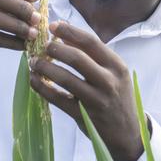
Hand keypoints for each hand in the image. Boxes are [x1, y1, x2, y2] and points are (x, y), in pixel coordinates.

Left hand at [28, 20, 147, 160]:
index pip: (91, 42)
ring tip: (34, 62)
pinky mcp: (82, 115)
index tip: (53, 26)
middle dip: (54, 49)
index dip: (69, 31)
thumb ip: (91, 54)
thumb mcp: (113, 73)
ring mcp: (95, 100)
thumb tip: (62, 34)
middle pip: (76, 58)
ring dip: (44, 67)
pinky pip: (57, 98)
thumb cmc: (117, 96)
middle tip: (42, 46)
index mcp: (116, 66)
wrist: (128, 133)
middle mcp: (108, 81)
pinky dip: (41, 87)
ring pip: (64, 78)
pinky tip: (33, 80)